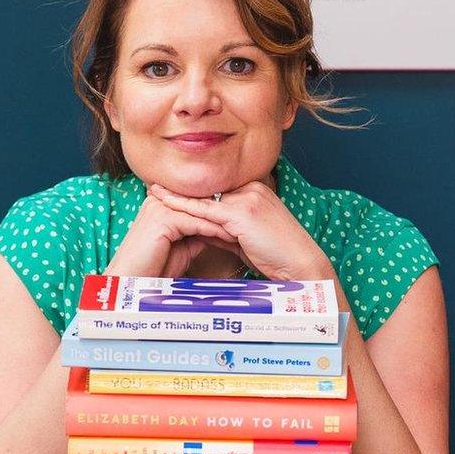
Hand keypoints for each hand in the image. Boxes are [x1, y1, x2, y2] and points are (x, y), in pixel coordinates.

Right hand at [103, 195, 238, 277]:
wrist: (132, 281)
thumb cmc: (155, 269)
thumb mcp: (181, 246)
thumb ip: (196, 233)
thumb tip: (218, 229)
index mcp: (161, 203)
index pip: (197, 203)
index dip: (221, 212)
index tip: (244, 221)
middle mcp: (158, 200)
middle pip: (200, 203)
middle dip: (226, 214)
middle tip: (251, 221)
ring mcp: (159, 207)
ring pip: (201, 212)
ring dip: (225, 221)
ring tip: (247, 229)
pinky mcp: (162, 219)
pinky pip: (196, 223)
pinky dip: (216, 230)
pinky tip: (233, 237)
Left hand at [148, 181, 335, 281]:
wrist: (301, 267)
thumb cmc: (277, 258)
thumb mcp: (246, 239)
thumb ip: (224, 230)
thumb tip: (201, 229)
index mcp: (255, 190)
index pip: (216, 190)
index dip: (192, 193)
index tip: (169, 191)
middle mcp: (252, 188)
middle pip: (208, 189)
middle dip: (181, 191)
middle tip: (153, 187)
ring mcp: (248, 197)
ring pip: (204, 197)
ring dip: (177, 196)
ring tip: (152, 191)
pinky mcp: (242, 212)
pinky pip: (206, 210)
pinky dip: (183, 207)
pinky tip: (165, 204)